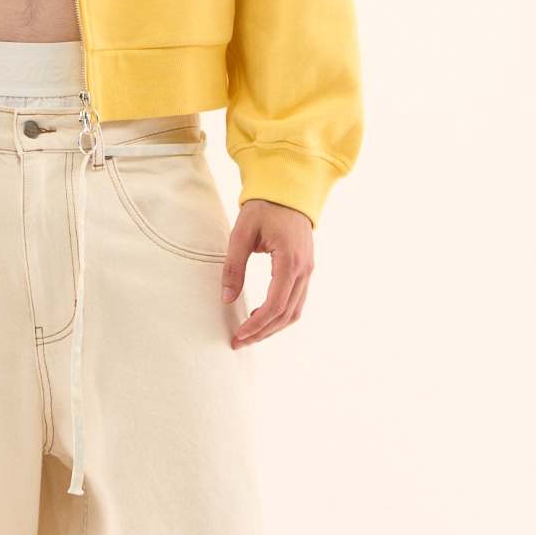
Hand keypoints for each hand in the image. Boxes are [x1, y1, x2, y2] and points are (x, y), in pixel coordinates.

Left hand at [222, 199, 313, 346]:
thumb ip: (234, 266)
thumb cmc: (264, 209)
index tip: (238, 335)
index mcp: (289, 261)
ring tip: (249, 335)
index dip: (257, 325)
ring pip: (294, 312)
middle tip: (238, 342)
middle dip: (262, 332)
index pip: (275, 305)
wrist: (288, 192)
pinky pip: (297, 301)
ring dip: (272, 328)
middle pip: (286, 314)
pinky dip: (281, 316)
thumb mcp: (241, 233)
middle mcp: (304, 270)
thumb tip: (227, 299)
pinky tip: (262, 318)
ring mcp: (308, 271)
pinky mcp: (306, 270)